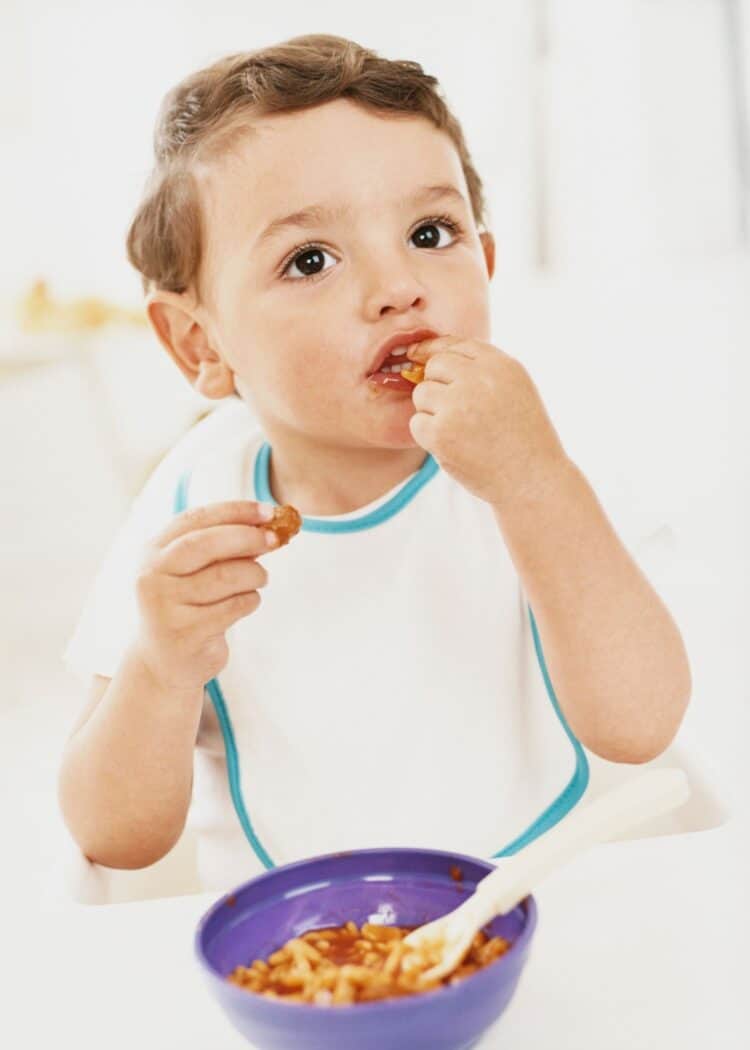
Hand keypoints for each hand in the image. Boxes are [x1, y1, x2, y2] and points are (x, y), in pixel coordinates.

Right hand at [134, 501, 291, 691]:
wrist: (164, 662)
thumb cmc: (188, 606)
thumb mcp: (196, 571)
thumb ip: (223, 548)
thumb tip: (269, 526)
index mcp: (154, 551)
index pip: (195, 519)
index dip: (233, 511)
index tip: (267, 511)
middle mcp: (153, 575)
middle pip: (205, 544)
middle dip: (246, 537)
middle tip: (275, 539)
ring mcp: (165, 606)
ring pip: (224, 577)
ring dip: (254, 574)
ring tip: (261, 578)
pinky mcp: (185, 633)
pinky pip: (232, 607)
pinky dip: (250, 600)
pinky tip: (248, 601)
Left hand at [406, 336, 569, 509]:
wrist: (532, 479)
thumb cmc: (524, 439)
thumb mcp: (516, 389)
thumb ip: (483, 370)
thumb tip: (433, 356)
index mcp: (501, 365)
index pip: (456, 345)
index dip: (435, 350)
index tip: (419, 355)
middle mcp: (479, 379)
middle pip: (434, 367)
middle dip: (437, 386)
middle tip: (457, 414)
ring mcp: (458, 404)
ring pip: (422, 393)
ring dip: (432, 412)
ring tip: (460, 432)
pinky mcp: (441, 432)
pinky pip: (417, 423)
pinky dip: (428, 436)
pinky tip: (453, 446)